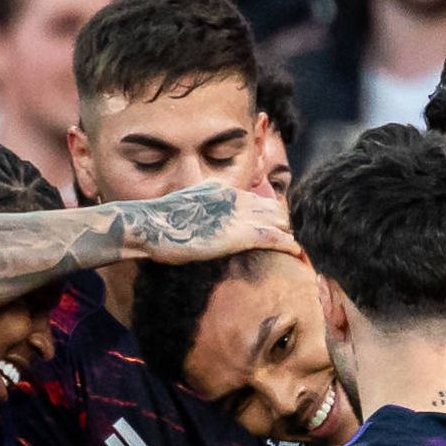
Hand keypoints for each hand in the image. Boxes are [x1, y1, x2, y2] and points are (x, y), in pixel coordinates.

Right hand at [127, 184, 297, 264]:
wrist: (149, 226)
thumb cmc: (160, 223)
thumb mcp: (187, 205)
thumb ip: (205, 206)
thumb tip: (211, 217)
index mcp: (223, 191)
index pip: (258, 201)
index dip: (270, 217)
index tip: (275, 230)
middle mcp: (235, 198)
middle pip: (274, 209)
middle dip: (283, 225)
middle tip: (288, 243)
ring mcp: (238, 215)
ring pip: (279, 221)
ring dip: (288, 235)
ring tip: (295, 250)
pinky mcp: (239, 235)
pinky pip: (275, 238)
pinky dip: (288, 245)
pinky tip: (296, 254)